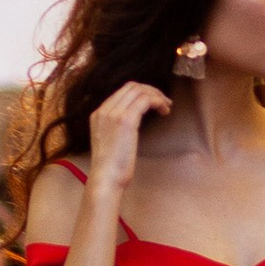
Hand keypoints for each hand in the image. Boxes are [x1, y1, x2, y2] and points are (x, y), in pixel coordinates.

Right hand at [85, 78, 169, 200]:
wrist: (105, 179)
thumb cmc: (111, 168)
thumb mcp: (110, 142)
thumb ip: (116, 128)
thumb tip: (134, 121)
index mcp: (98, 114)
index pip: (122, 92)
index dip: (142, 93)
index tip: (154, 102)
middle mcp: (104, 110)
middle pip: (131, 86)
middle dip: (151, 91)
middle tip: (165, 102)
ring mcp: (113, 113)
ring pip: (139, 91)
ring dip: (157, 96)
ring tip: (166, 107)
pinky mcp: (125, 120)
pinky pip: (145, 100)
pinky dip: (158, 101)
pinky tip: (165, 111)